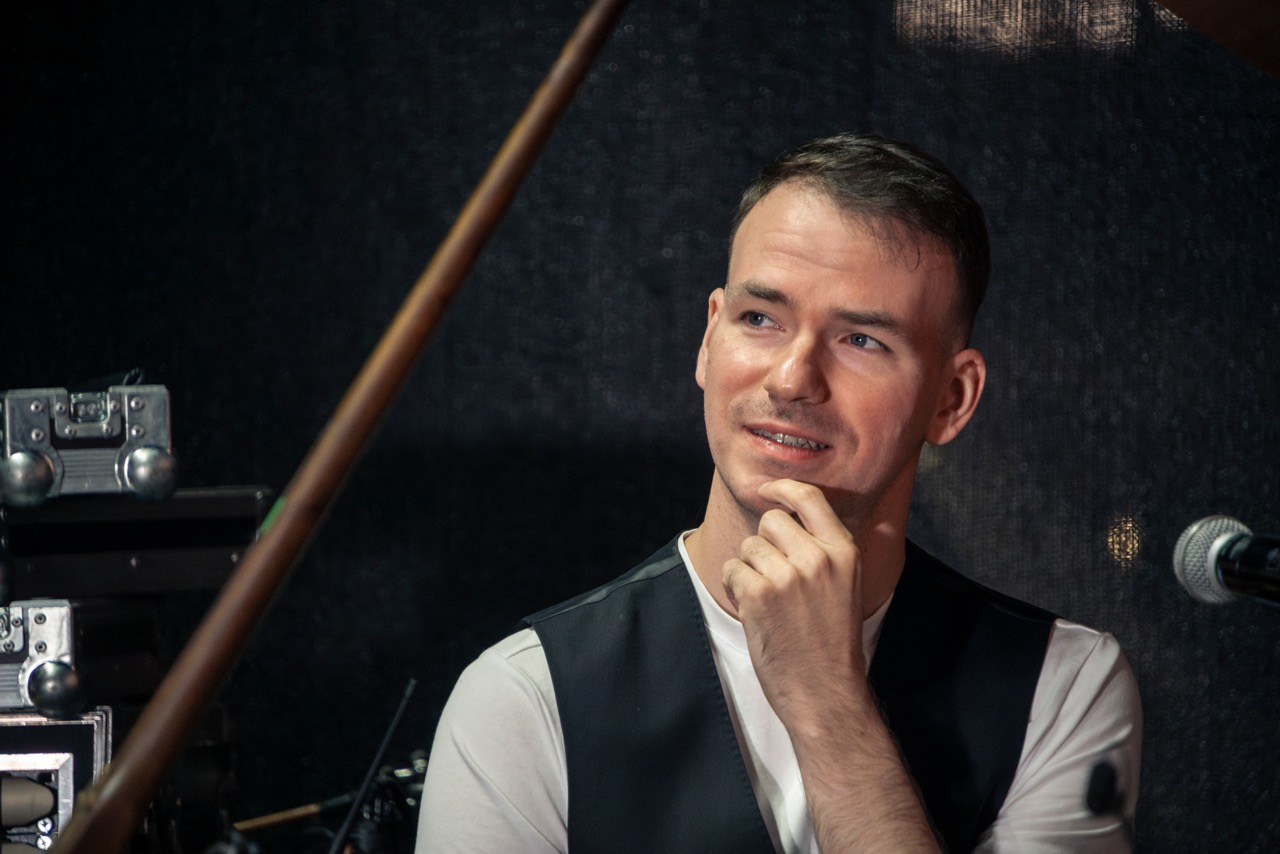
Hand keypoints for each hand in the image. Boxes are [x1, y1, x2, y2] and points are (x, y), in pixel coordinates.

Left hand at [721, 478, 868, 730]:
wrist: (826, 692)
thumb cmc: (831, 643)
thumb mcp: (847, 587)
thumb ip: (824, 551)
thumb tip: (789, 515)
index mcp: (844, 552)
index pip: (810, 498)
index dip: (782, 488)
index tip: (767, 490)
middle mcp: (818, 557)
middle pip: (770, 520)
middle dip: (763, 543)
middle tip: (774, 578)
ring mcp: (788, 575)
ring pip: (748, 547)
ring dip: (749, 570)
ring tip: (770, 603)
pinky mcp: (760, 594)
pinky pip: (731, 570)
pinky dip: (735, 588)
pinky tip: (755, 611)